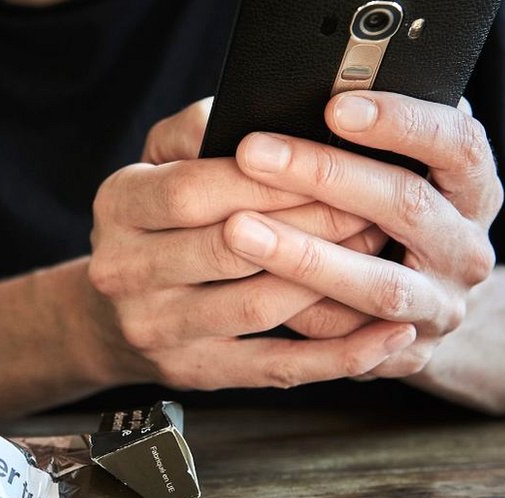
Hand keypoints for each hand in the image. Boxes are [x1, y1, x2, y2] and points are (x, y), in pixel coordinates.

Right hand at [86, 98, 416, 390]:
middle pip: (229, 249)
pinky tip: (388, 335)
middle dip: (312, 225)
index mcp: (116, 207)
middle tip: (375, 206)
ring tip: (381, 252)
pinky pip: (275, 368)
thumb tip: (260, 119)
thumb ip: (198, 129)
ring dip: (329, 280)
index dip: (266, 180)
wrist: (116, 311)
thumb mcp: (159, 161)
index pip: (192, 191)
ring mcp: (156, 329)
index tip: (330, 162)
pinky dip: (338, 356)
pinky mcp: (193, 372)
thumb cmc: (157, 219)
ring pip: (256, 308)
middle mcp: (123, 272)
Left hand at [223, 92, 502, 378]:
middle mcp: (468, 247)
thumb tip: (312, 96)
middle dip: (325, 177)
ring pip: (380, 286)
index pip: (455, 143)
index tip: (334, 106)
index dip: (399, 122)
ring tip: (237, 230)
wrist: (428, 295)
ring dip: (306, 257)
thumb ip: (367, 134)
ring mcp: (443, 305)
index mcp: (472, 186)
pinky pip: (354, 341)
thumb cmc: (391, 206)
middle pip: (407, 206)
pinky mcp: (412, 354)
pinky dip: (303, 315)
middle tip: (253, 154)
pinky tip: (253, 288)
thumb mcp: (398, 161)